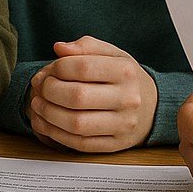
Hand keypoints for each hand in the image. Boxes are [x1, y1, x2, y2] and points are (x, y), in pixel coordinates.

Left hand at [27, 37, 158, 151]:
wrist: (154, 108)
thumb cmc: (126, 79)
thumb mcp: (113, 55)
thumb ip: (86, 47)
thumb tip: (60, 48)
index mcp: (126, 71)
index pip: (83, 67)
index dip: (58, 68)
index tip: (49, 70)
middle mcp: (128, 98)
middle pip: (77, 96)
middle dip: (50, 91)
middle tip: (41, 88)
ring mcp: (123, 124)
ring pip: (76, 124)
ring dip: (49, 115)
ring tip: (39, 105)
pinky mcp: (115, 145)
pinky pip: (80, 143)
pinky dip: (56, 134)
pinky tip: (47, 123)